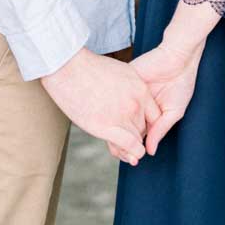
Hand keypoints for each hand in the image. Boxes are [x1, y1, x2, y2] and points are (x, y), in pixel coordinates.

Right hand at [40, 47, 161, 162]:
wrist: (69, 68)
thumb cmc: (88, 68)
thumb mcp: (118, 72)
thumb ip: (129, 87)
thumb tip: (129, 97)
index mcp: (140, 88)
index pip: (154, 114)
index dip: (146, 123)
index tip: (137, 126)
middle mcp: (136, 102)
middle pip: (144, 127)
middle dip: (136, 133)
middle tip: (126, 136)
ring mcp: (123, 115)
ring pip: (137, 139)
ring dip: (132, 146)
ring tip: (126, 149)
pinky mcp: (107, 127)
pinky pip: (130, 146)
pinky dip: (132, 153)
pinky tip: (132, 156)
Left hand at [124, 35, 201, 155]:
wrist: (179, 57)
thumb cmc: (181, 84)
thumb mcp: (173, 112)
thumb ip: (160, 130)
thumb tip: (149, 151)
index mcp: (149, 113)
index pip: (136, 132)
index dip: (132, 145)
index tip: (129, 158)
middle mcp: (137, 103)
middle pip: (124, 124)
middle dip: (121, 138)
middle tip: (119, 152)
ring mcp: (130, 91)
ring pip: (117, 111)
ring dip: (115, 124)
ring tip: (114, 139)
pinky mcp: (126, 78)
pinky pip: (116, 93)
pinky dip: (114, 106)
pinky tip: (113, 118)